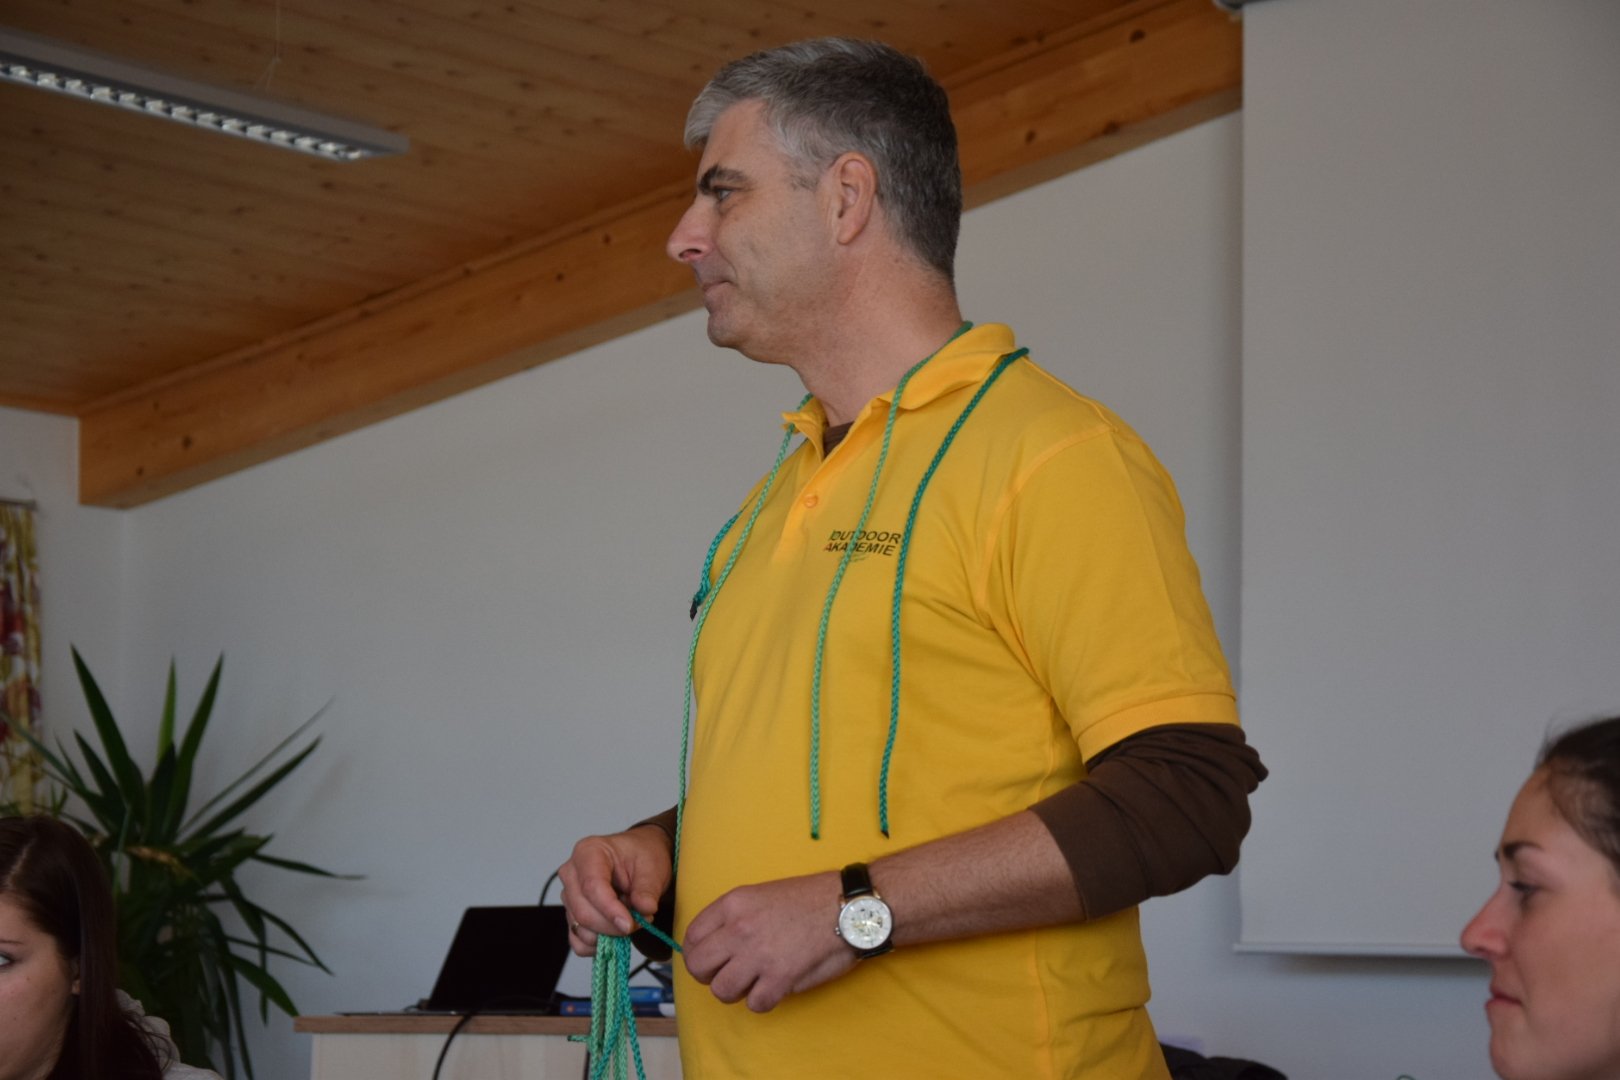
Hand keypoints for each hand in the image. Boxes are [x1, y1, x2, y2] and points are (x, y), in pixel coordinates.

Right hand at [558, 824, 671, 955]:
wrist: (639, 860)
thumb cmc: (642, 856)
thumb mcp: (652, 866)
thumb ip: (647, 889)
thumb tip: (645, 909)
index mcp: (588, 852)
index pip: (591, 886)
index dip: (610, 910)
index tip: (629, 924)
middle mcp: (572, 874)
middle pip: (583, 912)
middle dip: (613, 926)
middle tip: (641, 921)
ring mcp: (569, 896)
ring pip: (581, 929)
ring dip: (609, 934)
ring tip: (631, 918)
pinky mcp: (572, 915)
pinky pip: (578, 941)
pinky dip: (599, 945)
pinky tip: (616, 933)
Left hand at [682, 870, 855, 1012]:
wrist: (848, 905)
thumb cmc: (810, 898)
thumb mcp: (762, 894)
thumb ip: (735, 917)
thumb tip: (716, 947)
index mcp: (733, 904)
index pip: (691, 937)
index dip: (698, 953)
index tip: (712, 959)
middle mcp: (739, 928)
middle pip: (698, 966)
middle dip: (709, 976)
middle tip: (729, 974)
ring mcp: (758, 954)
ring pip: (721, 990)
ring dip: (736, 991)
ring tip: (754, 982)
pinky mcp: (780, 977)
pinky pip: (754, 1004)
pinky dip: (763, 1001)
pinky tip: (775, 988)